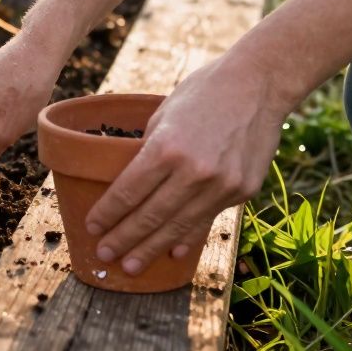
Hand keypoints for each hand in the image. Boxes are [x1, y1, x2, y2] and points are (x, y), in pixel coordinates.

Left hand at [83, 52, 293, 275]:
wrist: (259, 84)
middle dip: (124, 239)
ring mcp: (221, 185)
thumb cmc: (204, 92)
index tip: (92, 226)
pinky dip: (188, 237)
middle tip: (104, 254)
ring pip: (178, 226)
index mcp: (166, 148)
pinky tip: (172, 253)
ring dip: (151, 249)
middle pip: (150, 216)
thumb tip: (132, 185)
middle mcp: (194, 171)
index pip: (128, 192)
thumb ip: (149, 152)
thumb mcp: (163, 115)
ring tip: (132, 266)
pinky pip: (207, 219)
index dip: (108, 213)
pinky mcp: (242, 191)